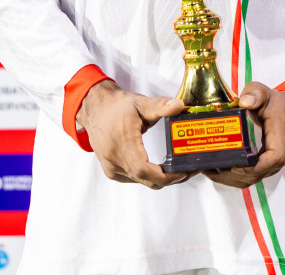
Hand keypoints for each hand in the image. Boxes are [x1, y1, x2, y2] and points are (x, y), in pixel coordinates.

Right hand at [76, 80, 190, 188]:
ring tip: (178, 169)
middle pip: (146, 180)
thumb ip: (160, 106)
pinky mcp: (112, 171)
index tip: (182, 172)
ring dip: (160, 179)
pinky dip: (149, 177)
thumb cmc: (116, 106)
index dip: (165, 176)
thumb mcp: (140, 104)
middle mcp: (114, 159)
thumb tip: (179, 106)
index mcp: (121, 143)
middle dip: (170, 179)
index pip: (143, 170)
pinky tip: (161, 169)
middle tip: (188, 170)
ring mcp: (112, 168)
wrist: (95, 108)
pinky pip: (135, 179)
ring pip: (142, 182)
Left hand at [203, 82, 284, 189]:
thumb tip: (244, 102)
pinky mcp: (269, 164)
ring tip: (212, 171)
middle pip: (260, 173)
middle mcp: (281, 152)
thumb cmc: (279, 104)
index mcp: (280, 134)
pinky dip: (238, 177)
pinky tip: (222, 172)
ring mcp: (276, 161)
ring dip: (234, 178)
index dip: (255, 166)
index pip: (274, 158)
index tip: (236, 165)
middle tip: (213, 167)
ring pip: (257, 178)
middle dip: (235, 174)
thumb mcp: (266, 92)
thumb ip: (255, 93)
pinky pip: (255, 175)